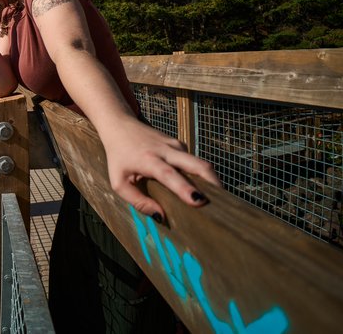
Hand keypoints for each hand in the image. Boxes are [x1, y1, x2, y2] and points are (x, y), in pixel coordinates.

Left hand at [99, 115, 221, 222]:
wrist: (120, 126)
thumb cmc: (119, 157)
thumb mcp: (118, 182)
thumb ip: (137, 200)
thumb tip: (160, 216)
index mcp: (149, 160)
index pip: (170, 174)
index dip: (185, 188)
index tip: (199, 200)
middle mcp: (166, 150)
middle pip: (198, 164)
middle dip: (213, 183)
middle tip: (224, 204)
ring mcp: (176, 145)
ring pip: (201, 164)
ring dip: (211, 181)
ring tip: (217, 201)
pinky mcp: (180, 145)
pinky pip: (195, 163)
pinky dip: (202, 177)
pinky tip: (201, 189)